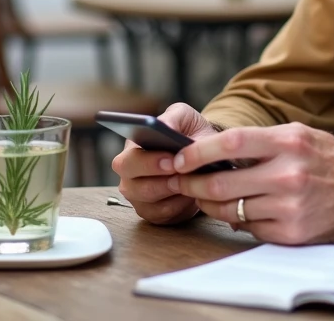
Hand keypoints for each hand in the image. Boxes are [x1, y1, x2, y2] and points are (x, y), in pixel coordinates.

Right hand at [111, 103, 218, 224]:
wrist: (206, 153)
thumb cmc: (189, 133)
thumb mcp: (183, 117)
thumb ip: (172, 118)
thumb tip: (165, 127)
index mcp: (131, 151)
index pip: (127, 161)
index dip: (148, 163)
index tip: (171, 160)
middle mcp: (129, 177)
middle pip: (133, 187)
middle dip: (161, 181)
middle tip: (183, 173)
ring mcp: (139, 198)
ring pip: (150, 204)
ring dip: (173, 194)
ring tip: (192, 182)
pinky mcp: (153, 214)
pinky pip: (164, 216)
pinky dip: (180, 207)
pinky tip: (192, 194)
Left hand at [173, 122, 333, 244]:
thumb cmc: (327, 157)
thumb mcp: (298, 135)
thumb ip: (260, 142)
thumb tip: (213, 154)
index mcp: (288, 142)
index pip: (231, 143)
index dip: (199, 152)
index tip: (180, 157)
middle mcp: (289, 174)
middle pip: (223, 184)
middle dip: (193, 185)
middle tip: (180, 182)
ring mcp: (290, 207)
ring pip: (232, 210)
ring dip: (211, 206)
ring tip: (205, 198)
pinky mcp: (292, 233)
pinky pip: (251, 228)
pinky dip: (240, 220)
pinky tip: (241, 210)